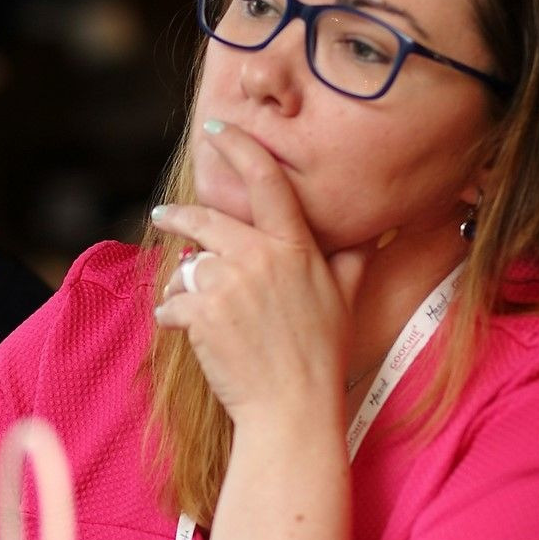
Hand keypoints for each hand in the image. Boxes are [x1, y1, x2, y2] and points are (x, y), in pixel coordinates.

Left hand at [152, 121, 368, 422]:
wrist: (292, 409)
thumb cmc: (321, 356)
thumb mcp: (346, 300)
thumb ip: (352, 259)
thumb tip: (373, 231)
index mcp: (296, 248)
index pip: (266, 181)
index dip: (239, 147)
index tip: (216, 130)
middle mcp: (261, 258)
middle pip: (206, 219)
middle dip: (179, 215)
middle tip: (165, 215)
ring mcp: (229, 285)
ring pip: (188, 266)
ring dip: (184, 284)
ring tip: (191, 304)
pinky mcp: (201, 314)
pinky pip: (172, 302)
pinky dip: (172, 316)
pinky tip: (183, 330)